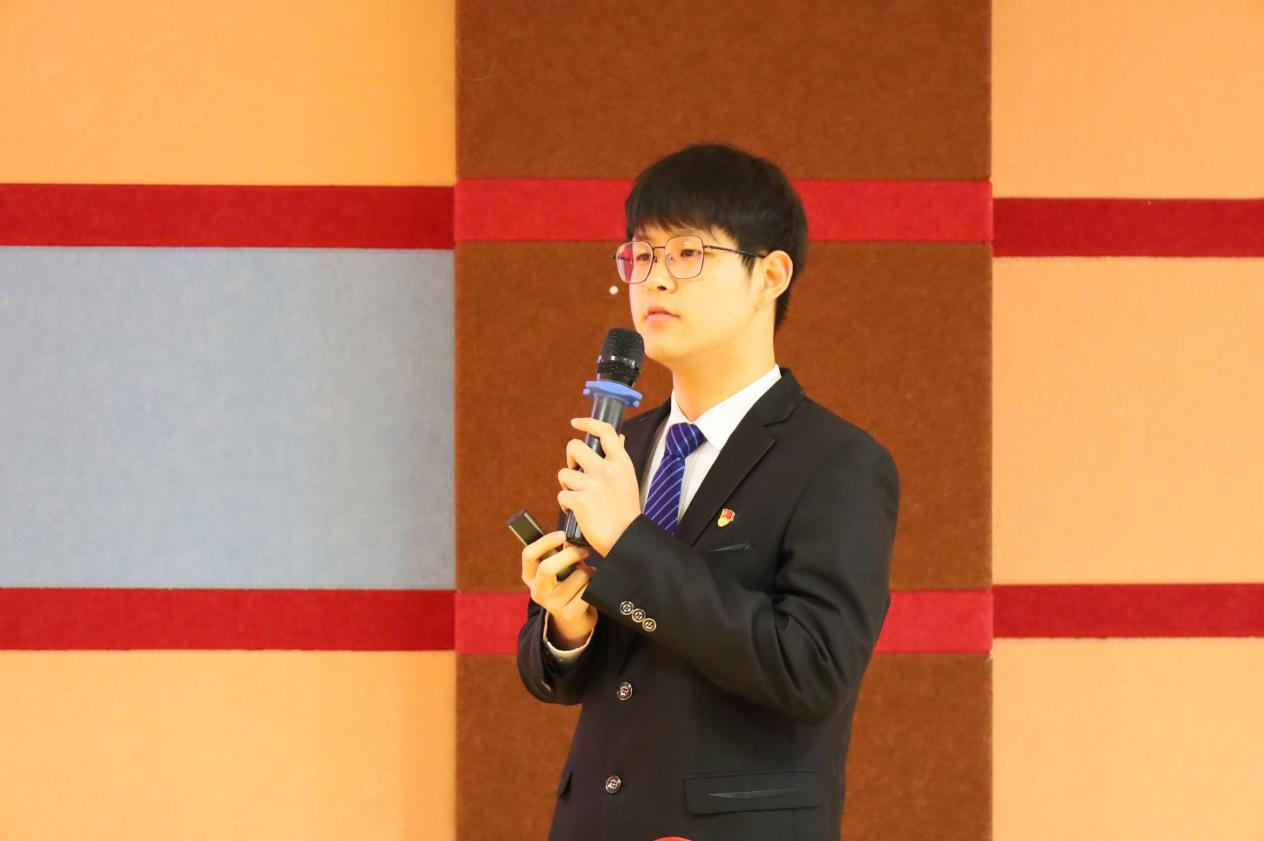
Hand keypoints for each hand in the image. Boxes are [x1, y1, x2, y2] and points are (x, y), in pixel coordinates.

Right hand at [521, 529, 597, 645]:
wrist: (573, 620)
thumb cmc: (566, 585)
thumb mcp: (559, 569)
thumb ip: (561, 553)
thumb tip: (571, 540)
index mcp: (530, 577)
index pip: (529, 555)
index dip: (545, 541)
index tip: (562, 534)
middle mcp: (537, 591)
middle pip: (547, 567)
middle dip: (570, 554)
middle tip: (585, 550)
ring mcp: (552, 605)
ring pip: (576, 577)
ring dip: (588, 571)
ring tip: (589, 572)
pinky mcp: (569, 614)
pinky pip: (587, 590)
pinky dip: (593, 584)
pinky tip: (592, 585)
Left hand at [557, 417, 641, 556]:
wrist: (626, 539)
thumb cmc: (626, 511)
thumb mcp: (629, 479)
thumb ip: (619, 459)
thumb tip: (617, 437)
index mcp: (621, 463)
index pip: (605, 431)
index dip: (588, 422)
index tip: (576, 423)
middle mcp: (607, 470)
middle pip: (574, 446)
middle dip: (569, 459)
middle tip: (575, 472)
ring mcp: (593, 484)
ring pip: (563, 473)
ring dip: (567, 486)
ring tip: (578, 497)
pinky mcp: (580, 500)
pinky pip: (561, 495)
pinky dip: (565, 505)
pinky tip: (576, 512)